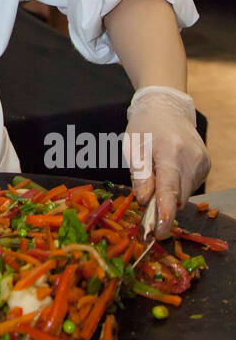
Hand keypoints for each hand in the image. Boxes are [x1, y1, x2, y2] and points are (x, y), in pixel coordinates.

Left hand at [122, 87, 209, 237]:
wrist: (167, 107)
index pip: (169, 189)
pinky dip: (178, 185)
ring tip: (157, 173)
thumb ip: (139, 175)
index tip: (159, 232)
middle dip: (162, 206)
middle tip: (146, 200)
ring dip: (170, 193)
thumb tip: (143, 200)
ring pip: (184, 193)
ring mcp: (202, 161)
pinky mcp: (206, 164)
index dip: (164, 213)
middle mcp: (191, 158)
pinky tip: (170, 170)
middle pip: (178, 196)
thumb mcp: (133, 147)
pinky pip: (190, 185)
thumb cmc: (145, 126)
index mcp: (170, 152)